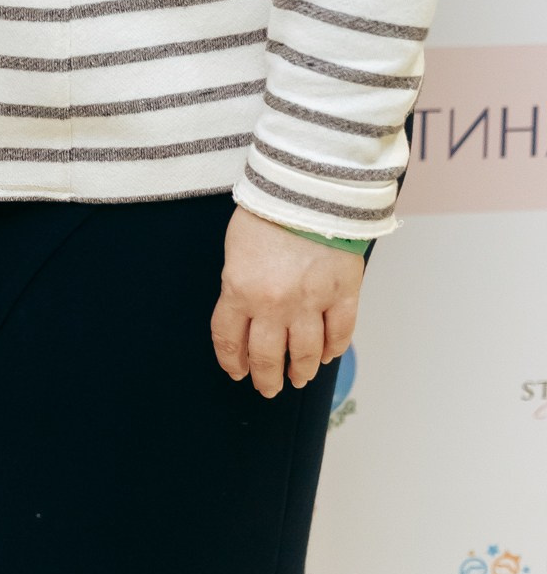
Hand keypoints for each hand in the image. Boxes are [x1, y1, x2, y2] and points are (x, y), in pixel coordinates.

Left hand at [210, 205, 363, 398]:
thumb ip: (239, 285)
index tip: (236, 372)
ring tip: (298, 377)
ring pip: (306, 353)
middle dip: (266, 378)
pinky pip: (341, 333)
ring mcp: (312, 302)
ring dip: (301, 370)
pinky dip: (334, 348)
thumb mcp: (236, 248)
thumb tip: (247, 314)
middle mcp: (274, 304)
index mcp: (240, 290)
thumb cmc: (266, 210)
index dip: (232, 361)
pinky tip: (328, 355)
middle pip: (268, 356)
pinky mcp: (344, 293)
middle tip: (267, 388)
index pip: (230, 340)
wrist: (308, 186)